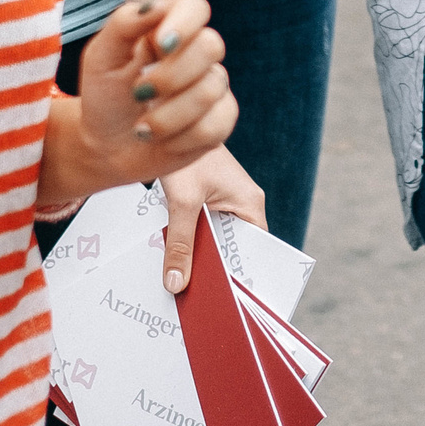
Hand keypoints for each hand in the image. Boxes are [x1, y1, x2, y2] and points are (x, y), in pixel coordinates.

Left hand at [78, 0, 237, 206]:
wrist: (106, 149)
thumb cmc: (104, 98)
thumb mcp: (100, 58)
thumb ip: (124, 24)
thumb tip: (158, 6)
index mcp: (168, 29)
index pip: (195, 7)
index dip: (184, 22)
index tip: (160, 44)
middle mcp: (197, 53)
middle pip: (211, 46)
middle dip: (170, 76)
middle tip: (139, 93)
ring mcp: (212, 86)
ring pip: (209, 91)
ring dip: (166, 116)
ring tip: (142, 127)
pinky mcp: (220, 121)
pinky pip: (214, 126)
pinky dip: (180, 139)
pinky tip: (164, 141)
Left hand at [157, 143, 265, 293]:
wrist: (169, 123)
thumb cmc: (186, 157)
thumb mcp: (182, 204)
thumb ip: (179, 244)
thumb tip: (176, 284)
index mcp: (249, 204)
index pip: (255, 251)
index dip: (243, 276)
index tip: (230, 302)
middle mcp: (244, 204)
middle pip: (234, 249)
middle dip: (217, 271)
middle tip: (201, 303)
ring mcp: (227, 202)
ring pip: (216, 241)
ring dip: (202, 257)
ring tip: (185, 287)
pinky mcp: (209, 200)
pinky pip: (204, 229)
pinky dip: (192, 242)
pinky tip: (175, 259)